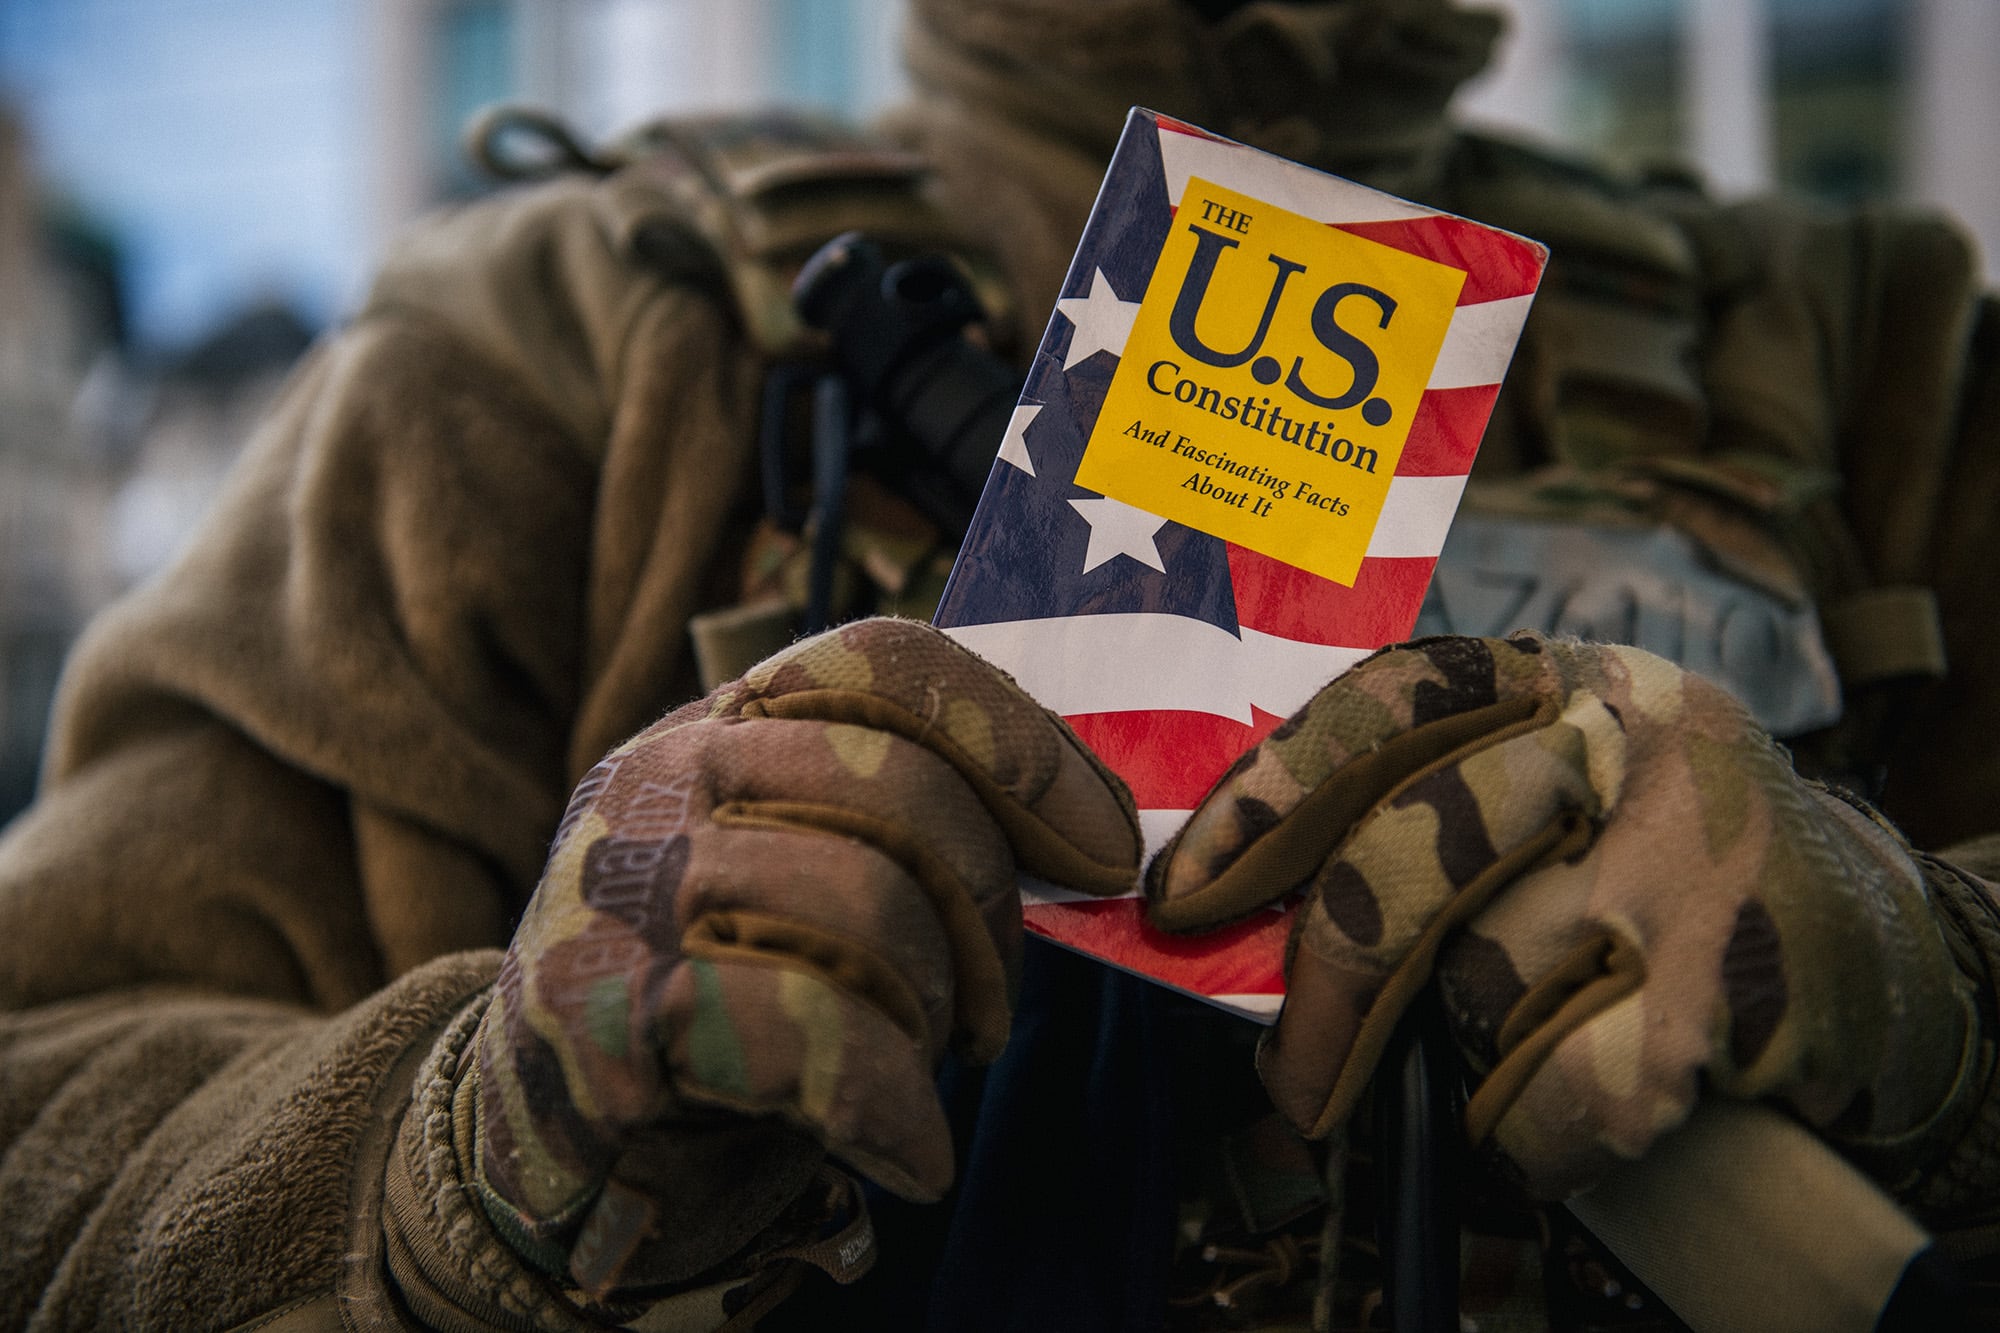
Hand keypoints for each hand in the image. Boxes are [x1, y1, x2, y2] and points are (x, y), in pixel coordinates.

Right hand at [471, 618, 1138, 1291]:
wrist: (534, 1136)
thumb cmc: (715, 1002)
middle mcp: (658, 777)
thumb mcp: (796, 872)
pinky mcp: (598, 1014)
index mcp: (721, 727)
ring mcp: (619, 887)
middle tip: (991, 1011)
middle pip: (896, 785)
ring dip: (934, 1009)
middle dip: (985, 912)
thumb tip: (1093, 830)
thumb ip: (901, 823)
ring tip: (920, 1067)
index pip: (884, 660)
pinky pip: (803, 1030)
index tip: (1104, 842)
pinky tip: (911, 1151)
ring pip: (861, 900)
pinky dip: (890, 1102)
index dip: (1017, 741)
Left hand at [1148, 633, 1981, 1199]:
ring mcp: (1690, 850)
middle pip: (1412, 855)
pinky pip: (1553, 1086)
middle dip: (1328, 989)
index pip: (1387, 698)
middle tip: (1292, 1076)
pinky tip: (1577, 1112)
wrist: (1882, 948)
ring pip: (1480, 985)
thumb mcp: (1570, 786)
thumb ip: (1435, 804)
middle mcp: (1631, 735)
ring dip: (1468, 1059)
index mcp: (1564, 677)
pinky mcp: (1730, 978)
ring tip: (1519, 1057)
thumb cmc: (1667, 873)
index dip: (1268, 795)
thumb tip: (1240, 913)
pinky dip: (1534, 1130)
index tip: (1184, 892)